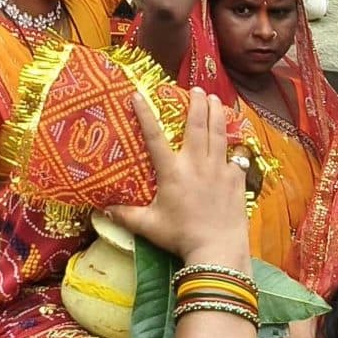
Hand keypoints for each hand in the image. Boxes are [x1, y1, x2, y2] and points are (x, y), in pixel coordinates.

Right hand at [104, 91, 248, 264]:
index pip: (154, 136)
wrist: (216, 249)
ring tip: (215, 99)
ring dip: (216, 113)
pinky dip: (235, 146)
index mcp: (172, 171)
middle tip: (195, 88)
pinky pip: (236, 156)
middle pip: (196, 124)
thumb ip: (126, 216)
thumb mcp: (148, 226)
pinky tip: (235, 140)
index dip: (144, 113)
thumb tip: (102, 210)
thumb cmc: (180, 236)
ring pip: (219, 133)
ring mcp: (218, 169)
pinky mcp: (236, 179)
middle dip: (196, 103)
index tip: (137, 94)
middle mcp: (195, 163)